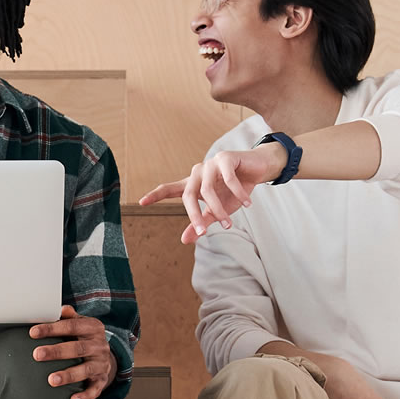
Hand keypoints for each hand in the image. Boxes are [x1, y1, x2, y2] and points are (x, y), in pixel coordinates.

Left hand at [29, 305, 116, 398]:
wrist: (105, 355)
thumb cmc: (84, 337)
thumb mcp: (80, 323)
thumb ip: (68, 316)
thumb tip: (57, 308)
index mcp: (93, 328)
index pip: (71, 326)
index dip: (52, 329)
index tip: (33, 332)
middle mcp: (99, 345)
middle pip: (77, 348)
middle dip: (56, 352)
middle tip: (37, 354)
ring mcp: (101, 363)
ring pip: (85, 369)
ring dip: (68, 375)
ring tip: (51, 380)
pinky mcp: (102, 379)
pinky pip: (95, 389)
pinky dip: (85, 395)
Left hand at [136, 144, 286, 243]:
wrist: (258, 170)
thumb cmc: (236, 191)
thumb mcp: (218, 210)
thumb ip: (202, 222)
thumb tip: (184, 240)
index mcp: (193, 184)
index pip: (170, 189)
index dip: (156, 195)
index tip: (141, 202)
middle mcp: (198, 172)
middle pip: (188, 195)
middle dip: (194, 216)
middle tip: (202, 232)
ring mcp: (210, 164)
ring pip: (208, 190)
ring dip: (219, 210)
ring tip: (230, 224)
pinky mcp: (225, 158)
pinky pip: (228, 180)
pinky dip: (238, 194)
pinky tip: (247, 203)